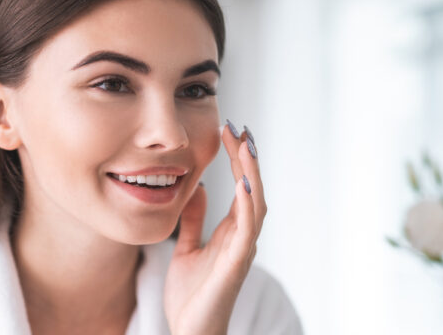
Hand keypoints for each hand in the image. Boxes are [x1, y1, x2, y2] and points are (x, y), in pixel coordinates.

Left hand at [164, 123, 266, 334]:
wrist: (191, 332)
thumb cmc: (191, 294)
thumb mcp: (188, 248)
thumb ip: (194, 221)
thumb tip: (195, 189)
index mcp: (231, 230)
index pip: (239, 187)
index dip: (236, 159)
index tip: (228, 132)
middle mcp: (242, 235)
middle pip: (251, 188)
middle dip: (246, 158)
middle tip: (239, 128)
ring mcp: (242, 248)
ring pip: (255, 204)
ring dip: (251, 173)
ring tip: (245, 146)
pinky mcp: (237, 263)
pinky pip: (247, 229)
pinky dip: (249, 205)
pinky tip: (243, 183)